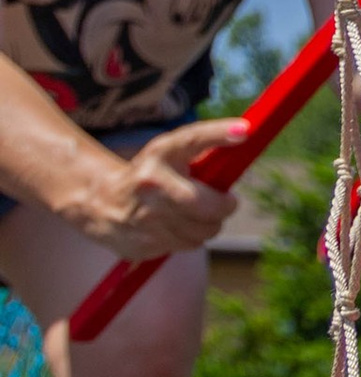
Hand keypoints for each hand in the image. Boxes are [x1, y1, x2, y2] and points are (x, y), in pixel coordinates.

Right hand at [69, 121, 243, 258]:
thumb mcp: (169, 155)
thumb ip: (203, 154)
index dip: (219, 133)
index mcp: (160, 155)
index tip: (244, 130)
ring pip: (203, 232)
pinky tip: (172, 226)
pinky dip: (188, 238)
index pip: (193, 139)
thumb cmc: (149, 175)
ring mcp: (146, 219)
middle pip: (210, 207)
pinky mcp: (143, 244)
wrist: (99, 203)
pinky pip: (187, 246)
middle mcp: (152, 184)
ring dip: (207, 225)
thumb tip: (244, 144)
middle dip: (224, 208)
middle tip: (223, 203)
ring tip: (192, 213)